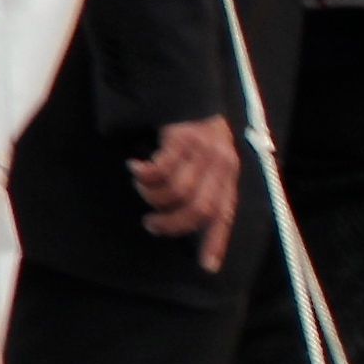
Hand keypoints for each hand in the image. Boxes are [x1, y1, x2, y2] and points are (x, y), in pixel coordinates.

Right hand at [130, 117, 240, 272]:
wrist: (190, 95)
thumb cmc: (195, 136)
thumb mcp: (208, 162)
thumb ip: (203, 188)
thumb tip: (184, 222)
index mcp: (228, 176)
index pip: (225, 215)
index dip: (216, 242)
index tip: (207, 267)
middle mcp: (221, 165)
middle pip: (199, 209)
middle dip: (171, 224)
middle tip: (152, 224)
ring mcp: (203, 150)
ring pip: (176, 191)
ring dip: (152, 196)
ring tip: (143, 188)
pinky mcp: (183, 136)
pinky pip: (161, 168)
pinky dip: (144, 174)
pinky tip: (135, 167)